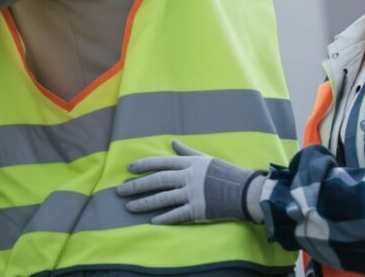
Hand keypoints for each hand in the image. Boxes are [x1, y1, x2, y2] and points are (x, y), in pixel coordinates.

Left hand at [117, 141, 263, 224]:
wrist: (244, 190)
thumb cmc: (225, 173)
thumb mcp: (205, 158)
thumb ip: (187, 152)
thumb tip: (173, 142)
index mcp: (188, 164)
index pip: (161, 163)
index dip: (143, 165)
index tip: (129, 169)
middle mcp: (187, 177)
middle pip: (157, 181)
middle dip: (137, 186)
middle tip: (120, 191)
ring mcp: (191, 194)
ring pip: (162, 198)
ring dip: (144, 203)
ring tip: (130, 207)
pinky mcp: (197, 209)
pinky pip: (177, 214)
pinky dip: (164, 218)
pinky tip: (152, 221)